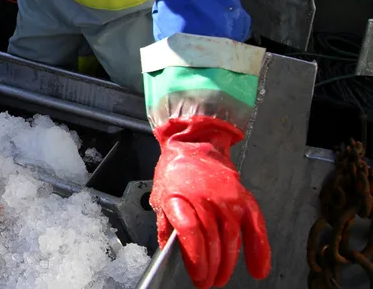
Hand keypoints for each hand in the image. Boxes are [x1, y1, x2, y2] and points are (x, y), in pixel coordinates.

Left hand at [151, 115, 270, 288]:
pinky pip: (255, 226)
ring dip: (229, 264)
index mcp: (179, 197)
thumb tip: (171, 253)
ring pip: (231, 237)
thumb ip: (166, 226)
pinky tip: (258, 268)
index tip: (197, 275)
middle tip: (208, 282)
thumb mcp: (159, 197)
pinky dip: (259, 249)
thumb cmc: (175, 172)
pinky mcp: (243, 198)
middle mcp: (204, 197)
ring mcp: (226, 197)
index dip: (196, 258)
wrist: (194, 145)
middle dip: (211, 267)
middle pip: (212, 239)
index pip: (191, 231)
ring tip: (222, 278)